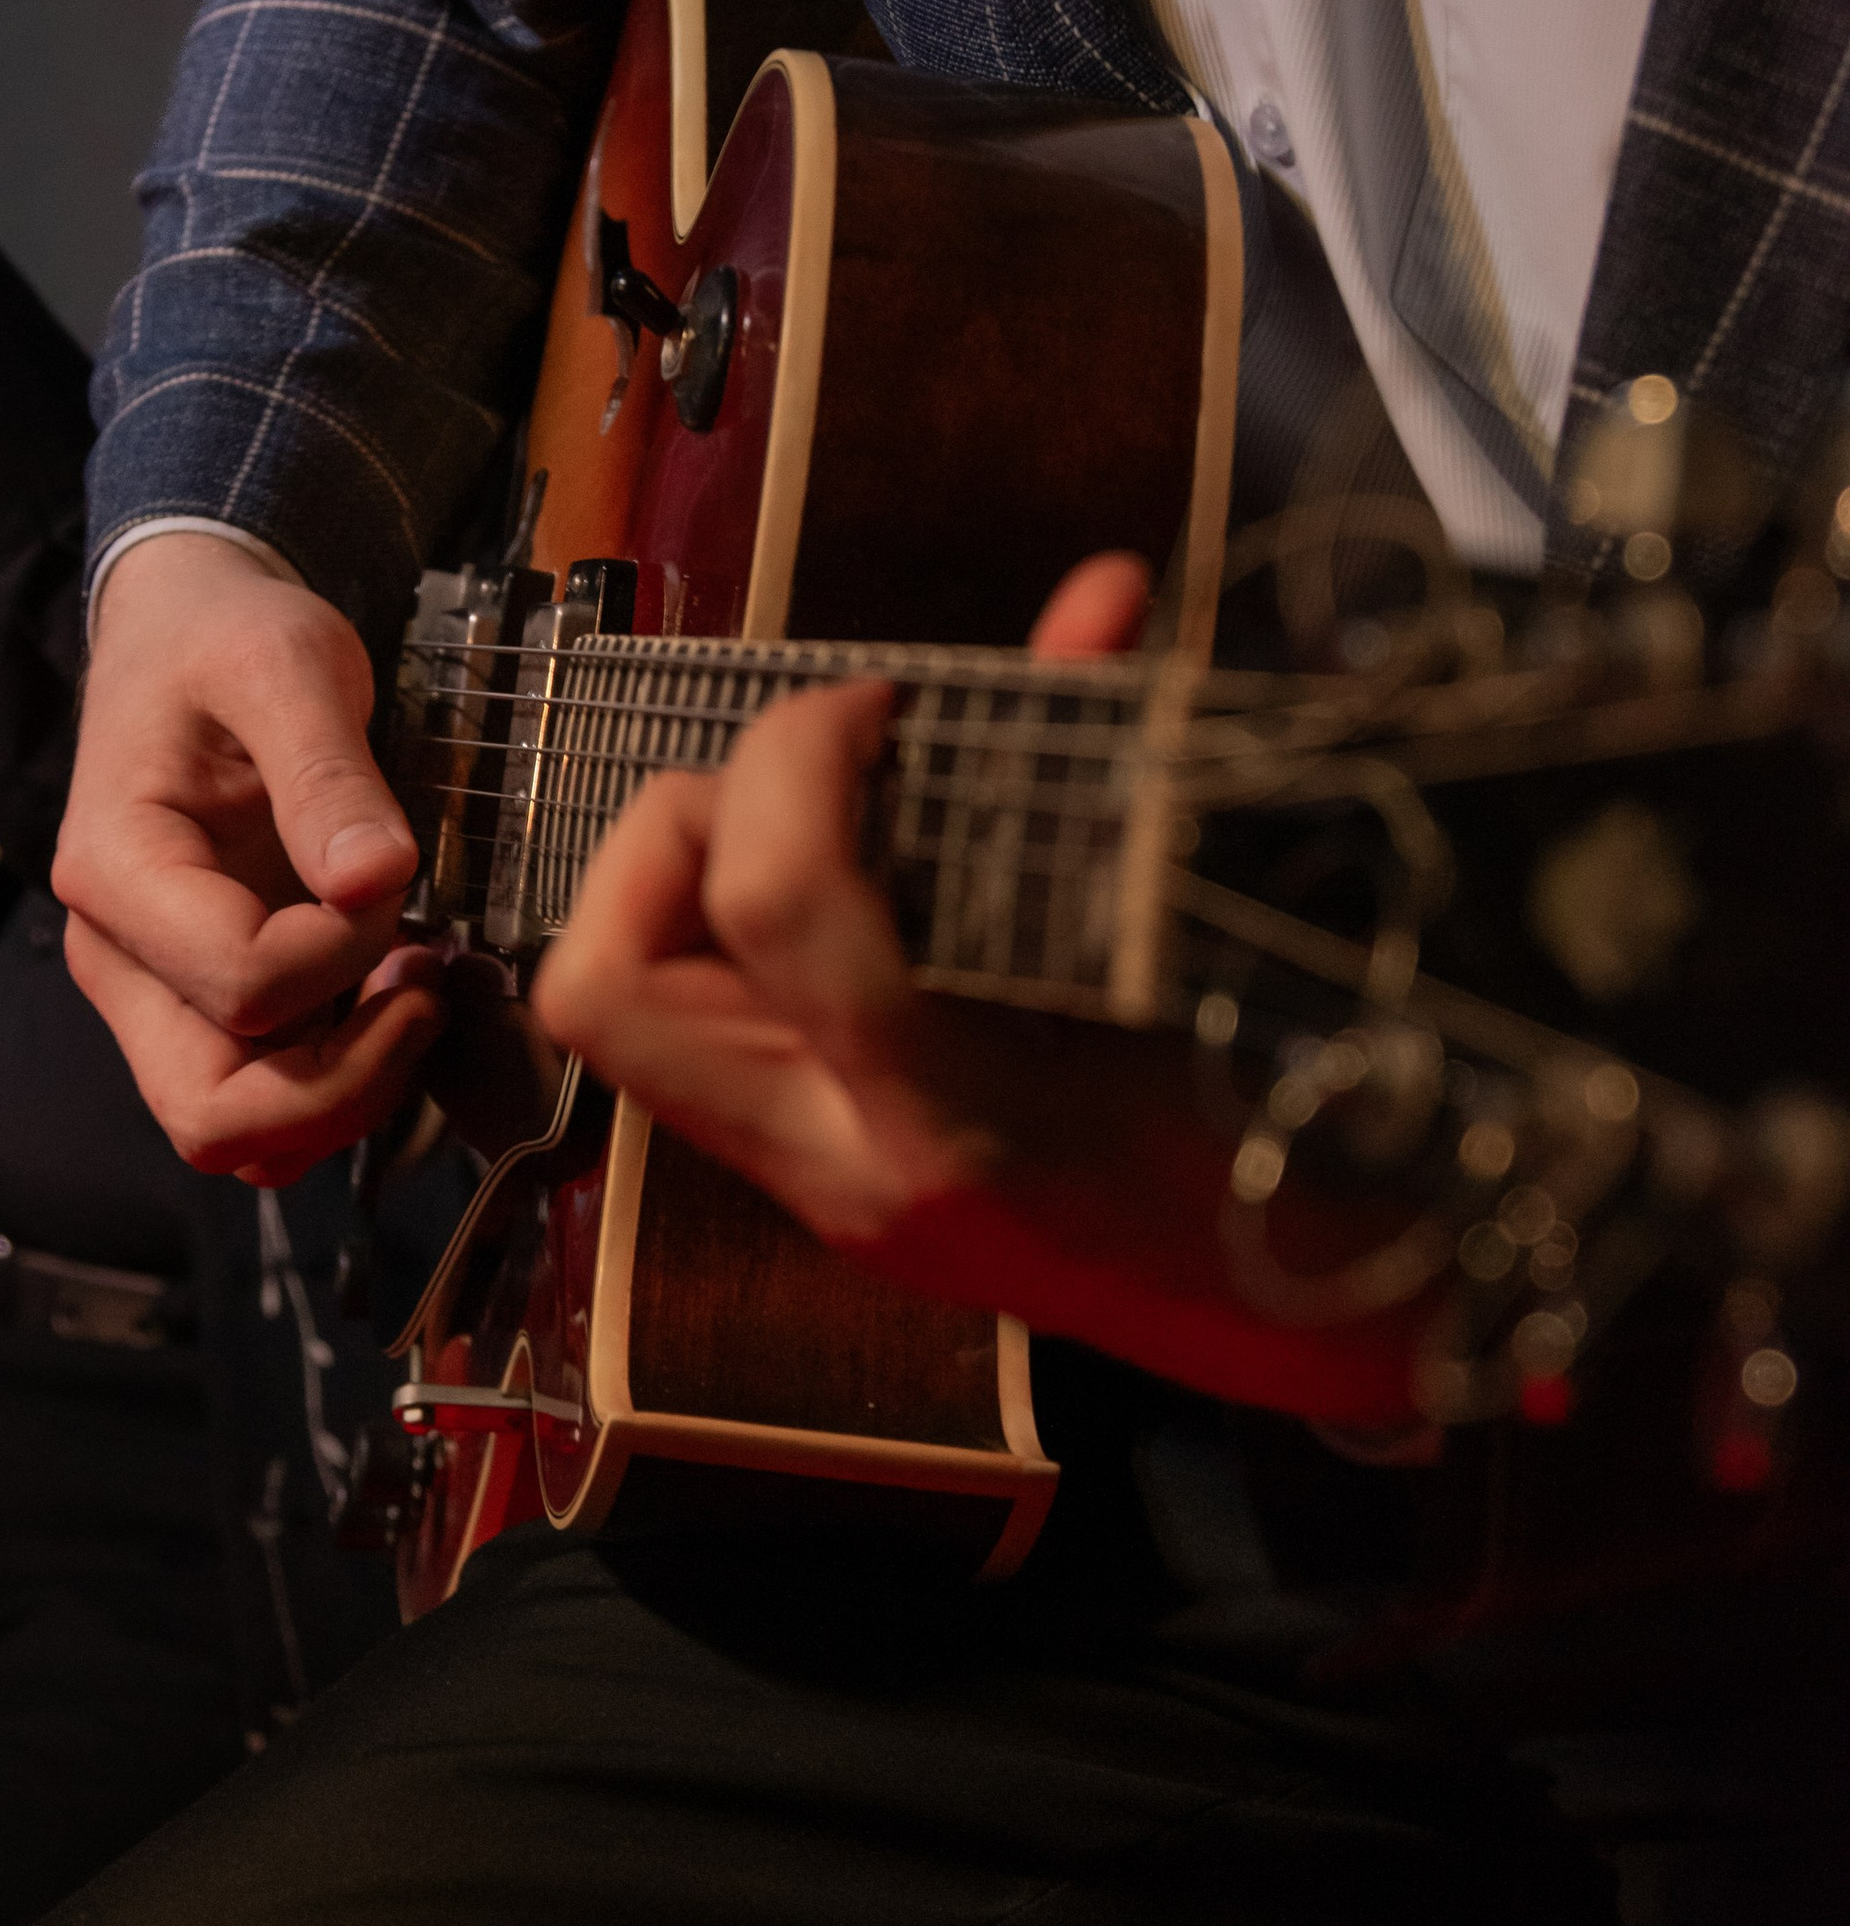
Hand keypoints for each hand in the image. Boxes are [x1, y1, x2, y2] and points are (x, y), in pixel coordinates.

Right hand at [54, 534, 441, 1181]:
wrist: (186, 629)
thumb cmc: (223, 637)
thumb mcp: (284, 663)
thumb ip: (325, 772)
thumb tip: (377, 879)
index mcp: (116, 875)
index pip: (243, 986)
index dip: (347, 953)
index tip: (395, 871)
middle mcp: (120, 959)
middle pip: (214, 1113)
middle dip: (344, 1083)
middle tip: (427, 996)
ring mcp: (160, 992)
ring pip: (244, 1133)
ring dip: (349, 1093)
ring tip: (418, 995)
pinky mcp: (208, 1002)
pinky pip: (271, 1100)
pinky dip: (344, 1080)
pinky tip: (395, 1000)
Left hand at [532, 549, 1436, 1436]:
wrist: (1319, 1332)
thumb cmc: (1294, 1148)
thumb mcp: (1212, 952)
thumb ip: (1120, 763)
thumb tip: (1102, 593)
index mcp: (957, 1112)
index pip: (771, 906)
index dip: (797, 760)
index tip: (885, 711)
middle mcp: (851, 1166)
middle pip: (605, 986)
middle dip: (674, 828)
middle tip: (813, 775)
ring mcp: (820, 1189)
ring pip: (618, 1018)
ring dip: (683, 880)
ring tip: (819, 821)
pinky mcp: (821, 1187)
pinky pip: (697, 1038)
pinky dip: (734, 934)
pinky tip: (847, 888)